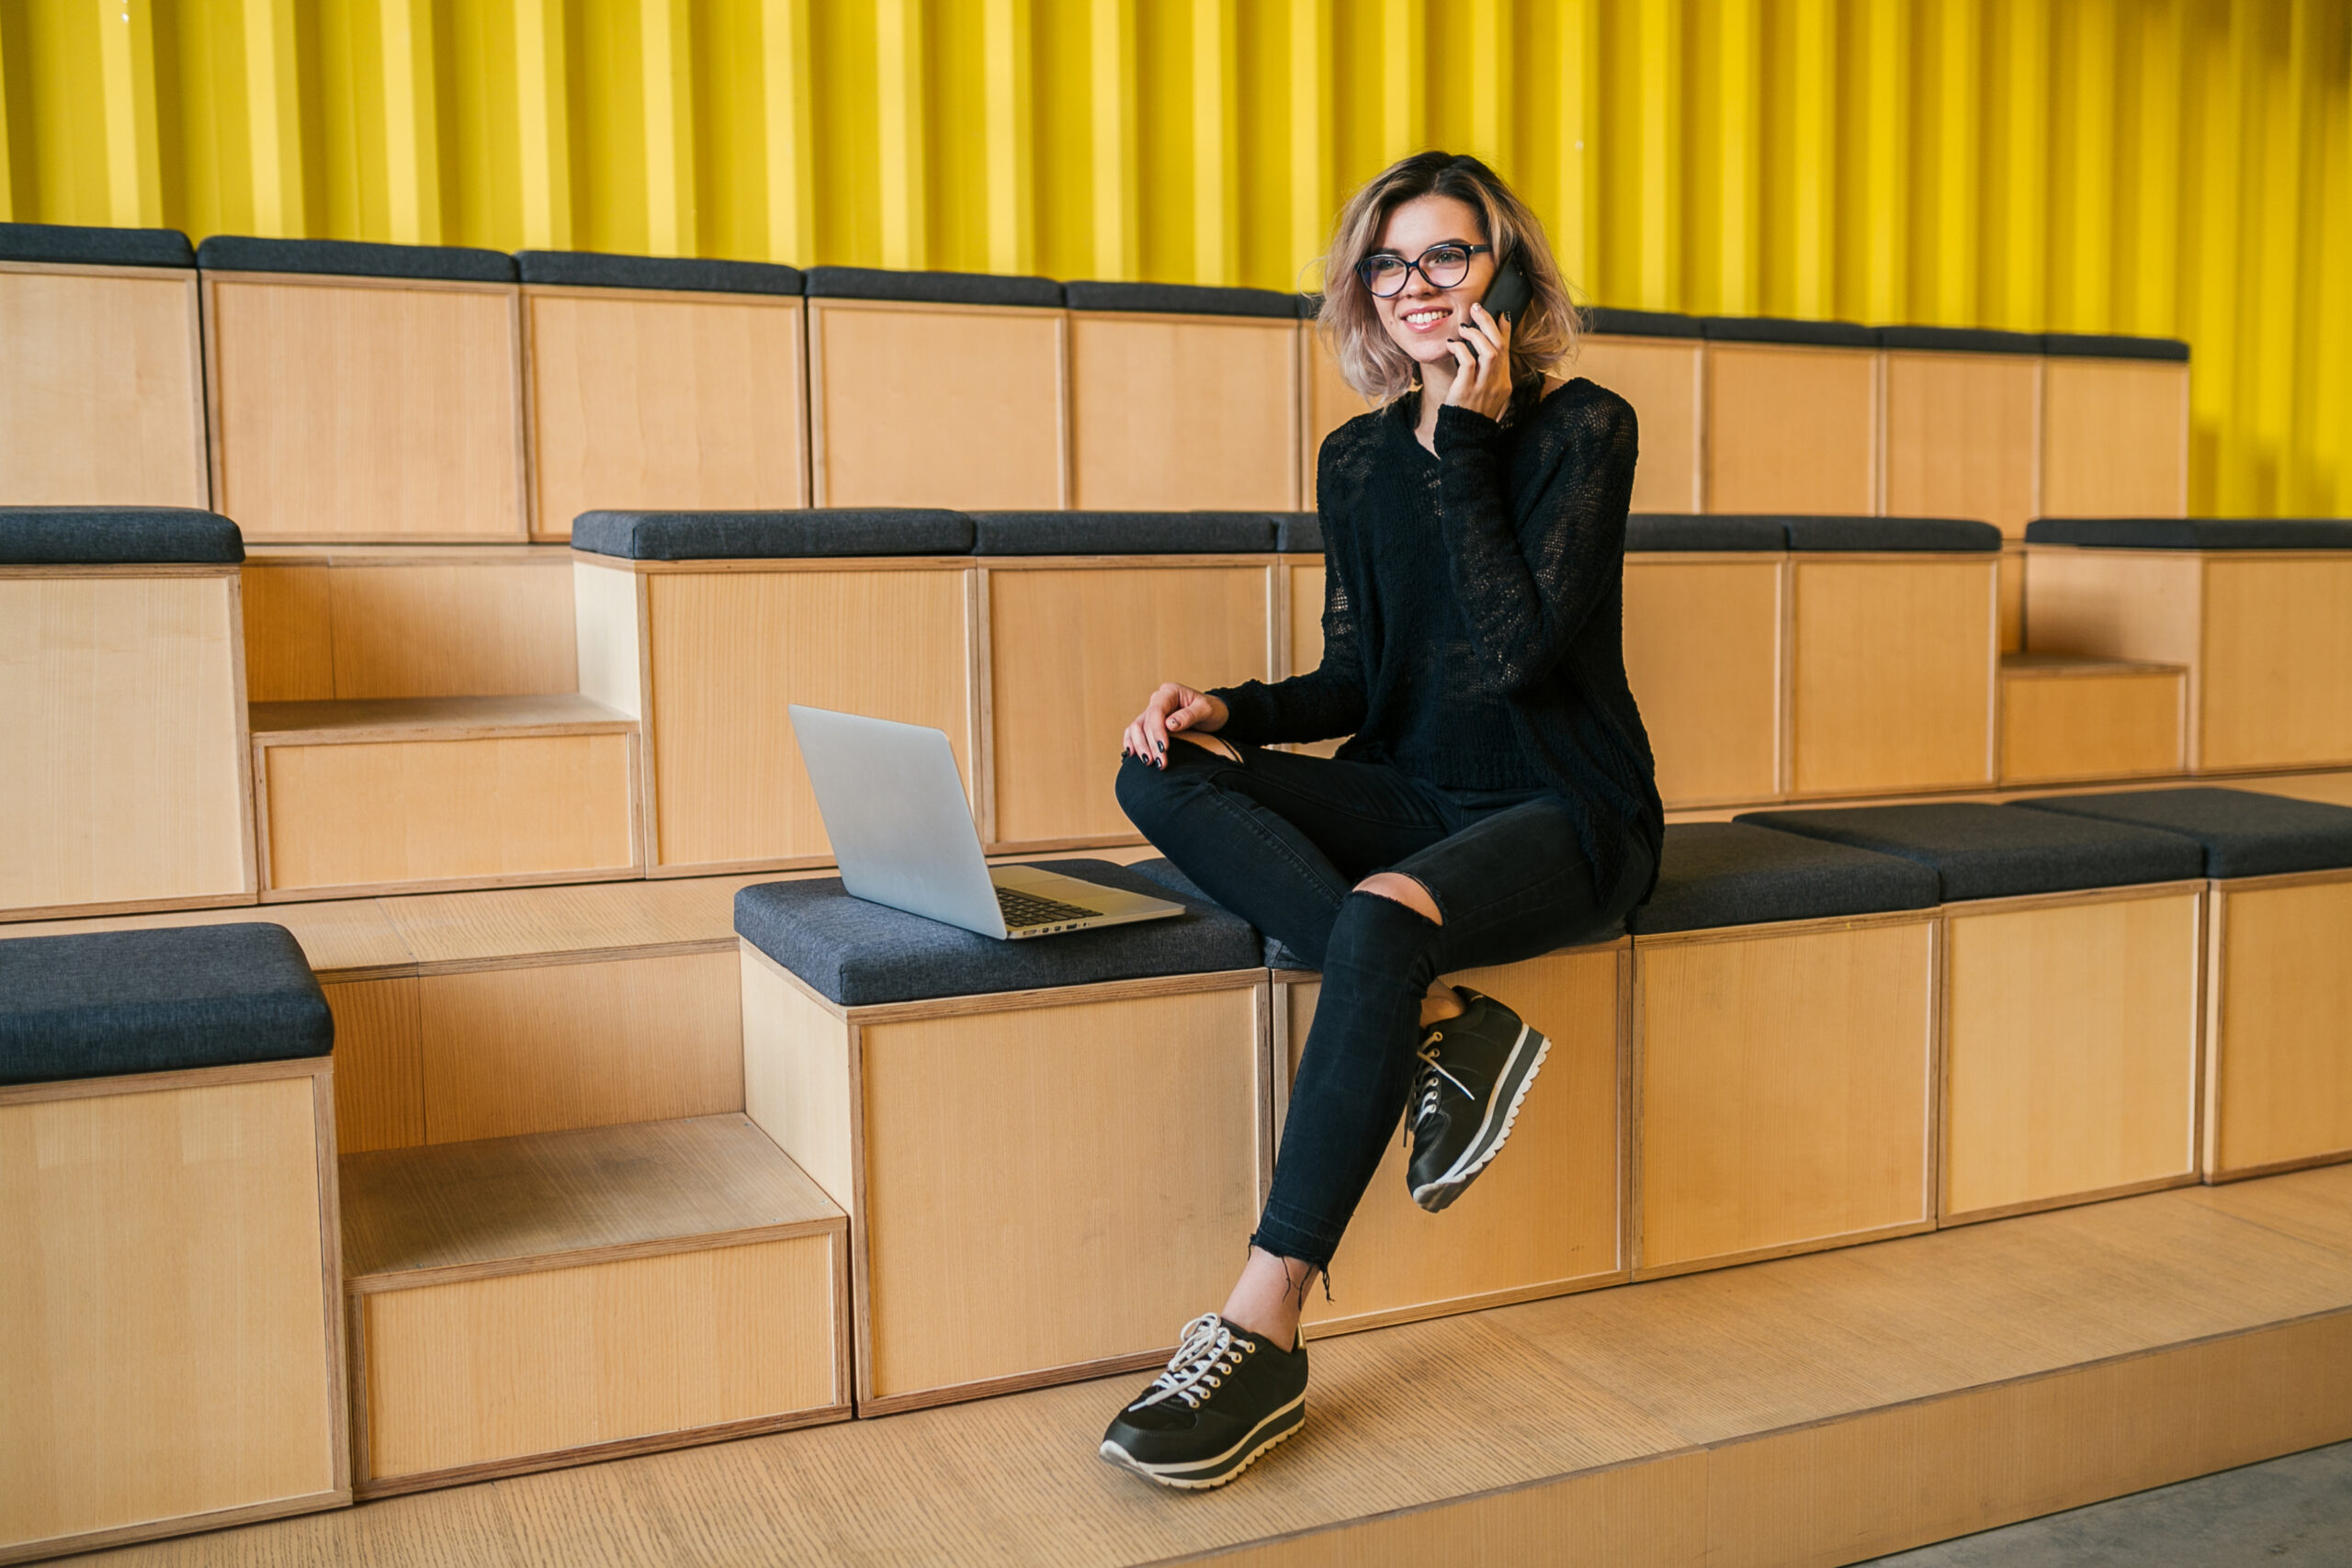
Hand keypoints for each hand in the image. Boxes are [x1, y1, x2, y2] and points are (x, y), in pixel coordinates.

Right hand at [1123, 683, 1227, 767]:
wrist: (1214, 714)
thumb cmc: (1212, 710)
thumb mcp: (1206, 710)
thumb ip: (1188, 716)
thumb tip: (1169, 724)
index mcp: (1170, 692)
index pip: (1156, 711)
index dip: (1157, 731)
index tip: (1164, 748)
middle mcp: (1157, 700)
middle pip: (1144, 722)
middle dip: (1150, 743)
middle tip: (1160, 762)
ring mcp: (1152, 711)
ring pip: (1136, 728)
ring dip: (1140, 745)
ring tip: (1149, 762)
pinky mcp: (1151, 723)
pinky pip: (1135, 731)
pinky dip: (1132, 742)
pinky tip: (1132, 754)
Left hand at [1442, 302, 1512, 421]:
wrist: (1466, 440)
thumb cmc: (1472, 415)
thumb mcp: (1487, 394)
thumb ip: (1487, 374)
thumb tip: (1480, 349)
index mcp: (1504, 383)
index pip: (1507, 350)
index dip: (1505, 329)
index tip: (1501, 312)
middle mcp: (1497, 383)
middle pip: (1500, 346)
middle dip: (1489, 323)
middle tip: (1478, 309)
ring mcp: (1483, 388)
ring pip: (1489, 351)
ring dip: (1475, 334)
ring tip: (1463, 327)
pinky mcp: (1466, 391)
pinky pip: (1468, 363)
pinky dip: (1460, 349)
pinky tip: (1452, 345)